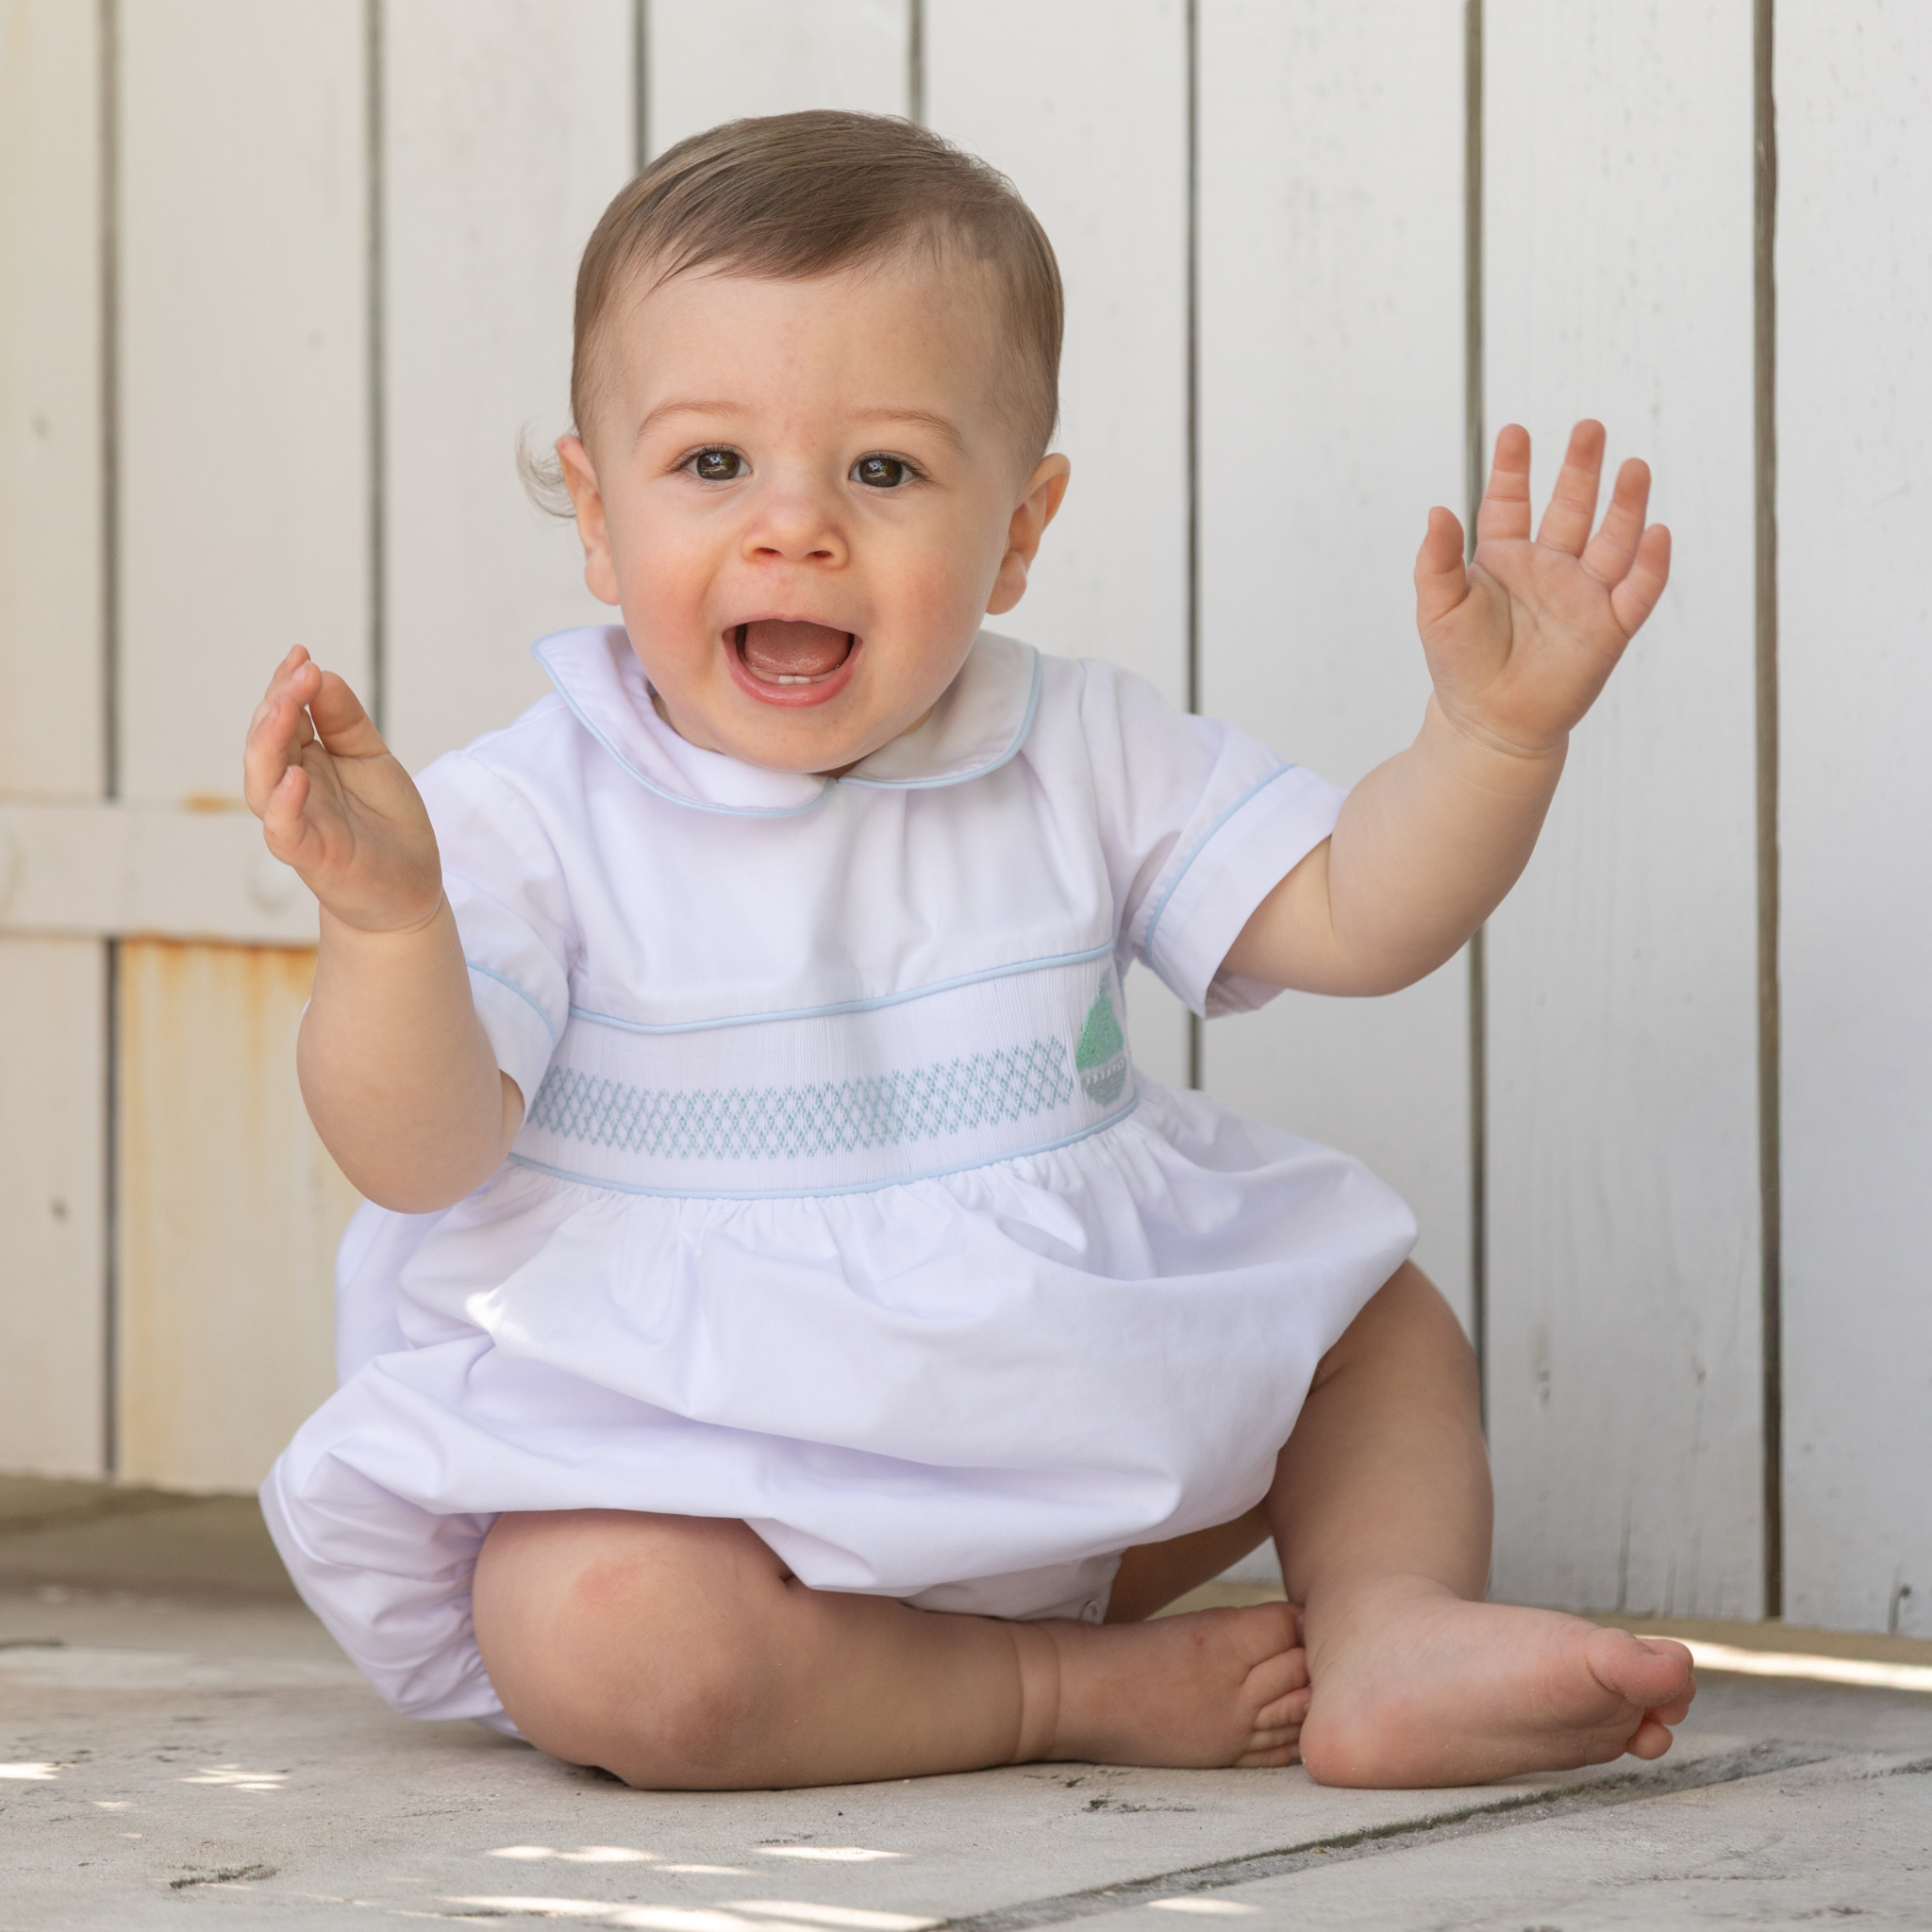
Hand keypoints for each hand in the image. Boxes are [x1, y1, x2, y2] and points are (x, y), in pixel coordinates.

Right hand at [242, 648, 441, 932]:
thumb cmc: (385, 823)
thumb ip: (347, 722)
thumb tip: (323, 674)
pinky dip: (285, 805)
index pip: (284, 716)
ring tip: (285, 706)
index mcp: (304, 760)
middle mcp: (291, 789)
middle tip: (299, 671)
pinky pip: (285, 831)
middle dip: (278, 703)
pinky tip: (297, 776)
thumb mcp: (372, 760)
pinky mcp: (310, 858)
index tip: (301, 654)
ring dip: (269, 742)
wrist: (408, 890)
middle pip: (267, 741)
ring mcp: (297, 823)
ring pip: (262, 782)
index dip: (287, 685)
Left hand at [1413, 421, 1670, 757]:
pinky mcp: (1609, 628)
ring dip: (1625, 505)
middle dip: (1580, 469)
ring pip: (1611, 540)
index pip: (1511, 502)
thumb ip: (1438, 561)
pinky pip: (1636, 592)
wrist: (1489, 724)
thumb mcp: (1439, 609)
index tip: (1514, 433)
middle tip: (1589, 428)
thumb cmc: (1460, 666)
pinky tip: (1656, 533)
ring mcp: (1583, 594)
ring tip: (1633, 467)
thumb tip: (1436, 510)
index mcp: (1505, 558)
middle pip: (1571, 507)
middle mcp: (1549, 567)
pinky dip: (1649, 565)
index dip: (1512, 469)